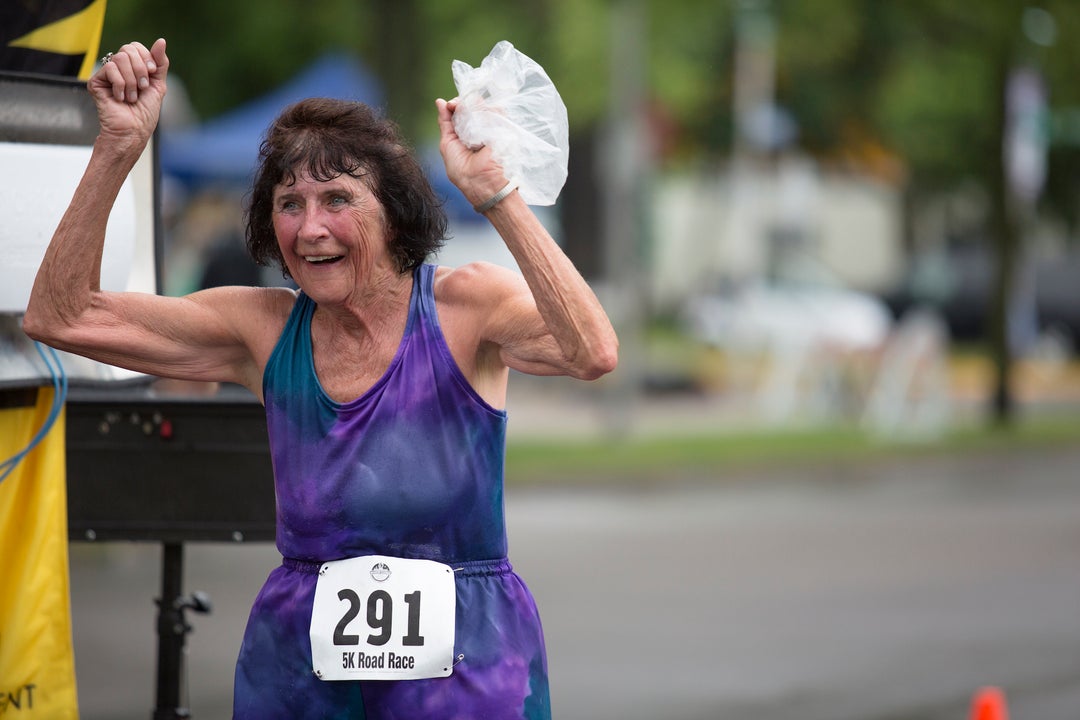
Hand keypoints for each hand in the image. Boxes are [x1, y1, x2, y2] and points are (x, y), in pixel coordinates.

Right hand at [88, 39, 168, 154]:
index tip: (151, 74)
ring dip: (132, 81)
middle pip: (128, 49)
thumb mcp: (158, 85)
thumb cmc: (145, 113)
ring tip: (131, 97)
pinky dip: (121, 85)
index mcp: (133, 68)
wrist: (133, 130)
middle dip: (141, 69)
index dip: (146, 58)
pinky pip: (110, 68)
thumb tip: (161, 41)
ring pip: (120, 57)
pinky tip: (120, 98)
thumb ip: (159, 63)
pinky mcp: (96, 81)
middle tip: (142, 88)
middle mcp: (119, 69)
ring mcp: (107, 75)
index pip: (136, 47)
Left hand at [435, 98, 507, 207]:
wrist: (481, 182)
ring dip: (475, 106)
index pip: (460, 111)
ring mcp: (492, 129)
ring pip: (485, 107)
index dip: (455, 105)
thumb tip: (440, 101)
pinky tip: (480, 116)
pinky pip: (497, 113)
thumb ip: (444, 122)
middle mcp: (479, 129)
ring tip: (468, 112)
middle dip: (464, 103)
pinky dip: (488, 111)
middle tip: (457, 106)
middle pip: (473, 106)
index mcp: (465, 133)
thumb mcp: (447, 143)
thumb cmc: (462, 170)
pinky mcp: (504, 130)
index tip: (450, 105)